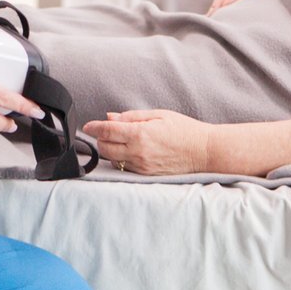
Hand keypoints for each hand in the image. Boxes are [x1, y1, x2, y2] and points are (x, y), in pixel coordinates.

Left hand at [81, 109, 212, 175]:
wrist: (203, 151)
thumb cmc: (184, 130)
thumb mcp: (159, 115)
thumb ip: (132, 116)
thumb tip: (111, 117)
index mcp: (140, 134)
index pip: (107, 131)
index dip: (94, 127)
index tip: (87, 125)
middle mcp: (138, 153)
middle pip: (105, 148)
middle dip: (101, 139)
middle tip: (107, 131)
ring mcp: (141, 166)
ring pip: (112, 159)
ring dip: (110, 150)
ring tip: (120, 141)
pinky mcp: (145, 175)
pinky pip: (124, 167)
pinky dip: (121, 159)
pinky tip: (131, 151)